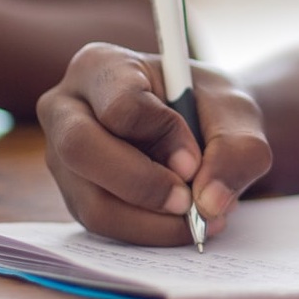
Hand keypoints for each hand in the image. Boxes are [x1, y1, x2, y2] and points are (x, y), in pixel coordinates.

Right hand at [38, 42, 271, 244]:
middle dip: (142, 185)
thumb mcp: (237, 113)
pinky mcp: (74, 194)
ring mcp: (62, 156)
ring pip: (92, 201)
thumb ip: (236, 150)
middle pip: (81, 150)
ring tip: (198, 217)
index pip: (120, 105)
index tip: (196, 159)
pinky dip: (147, 232)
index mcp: (101, 66)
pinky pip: (103, 225)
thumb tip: (210, 201)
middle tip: (190, 204)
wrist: (204, 129)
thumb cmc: (210, 107)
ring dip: (152, 220)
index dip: (162, 137)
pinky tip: (180, 223)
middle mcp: (67, 108)